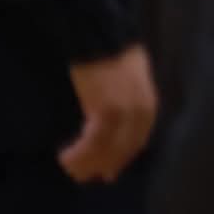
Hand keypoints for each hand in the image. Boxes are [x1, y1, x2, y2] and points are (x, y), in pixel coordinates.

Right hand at [60, 45, 157, 183]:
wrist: (104, 37)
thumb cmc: (114, 54)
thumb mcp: (132, 81)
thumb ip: (130, 102)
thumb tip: (117, 122)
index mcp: (148, 105)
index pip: (137, 141)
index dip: (122, 158)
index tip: (109, 171)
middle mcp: (141, 113)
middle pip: (123, 149)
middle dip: (105, 165)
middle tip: (86, 176)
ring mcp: (125, 113)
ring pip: (106, 150)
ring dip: (86, 163)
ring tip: (70, 168)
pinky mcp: (105, 112)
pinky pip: (92, 142)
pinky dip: (79, 154)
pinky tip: (65, 156)